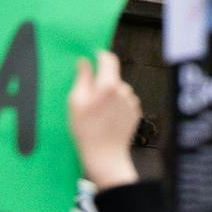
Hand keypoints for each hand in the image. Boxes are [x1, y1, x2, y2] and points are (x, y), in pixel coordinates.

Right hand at [69, 52, 140, 190]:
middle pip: (112, 76)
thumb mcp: (76, 102)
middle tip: (87, 98)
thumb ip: (82, 78)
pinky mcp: (136, 112)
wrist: (104, 155)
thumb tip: (84, 60)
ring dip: (109, 96)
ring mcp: (132, 101)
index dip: (100, 55)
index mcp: (109, 85)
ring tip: (96, 114)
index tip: (92, 55)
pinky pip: (124, 102)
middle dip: (101, 82)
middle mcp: (125, 89)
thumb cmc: (85, 129)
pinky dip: (115, 106)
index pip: (109, 59)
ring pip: (118, 90)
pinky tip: (106, 120)